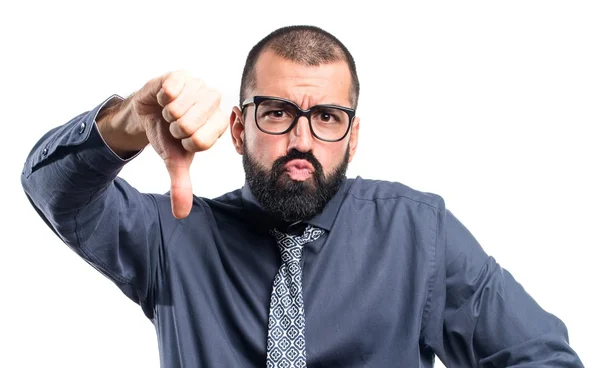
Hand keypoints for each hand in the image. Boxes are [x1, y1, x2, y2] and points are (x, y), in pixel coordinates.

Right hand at [132, 71, 227, 218]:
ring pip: (179, 109)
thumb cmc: (166, 136)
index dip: (184, 143)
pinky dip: (161, 98)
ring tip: (168, 110)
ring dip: (166, 113)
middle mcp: (214, 104)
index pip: (200, 141)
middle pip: (189, 126)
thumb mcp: (174, 161)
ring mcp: (199, 86)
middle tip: (173, 123)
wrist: (147, 114)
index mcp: (218, 125)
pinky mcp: (182, 75)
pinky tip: (163, 97)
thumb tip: (181, 214)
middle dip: (173, 128)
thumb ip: (181, 185)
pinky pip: (171, 90)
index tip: (182, 138)